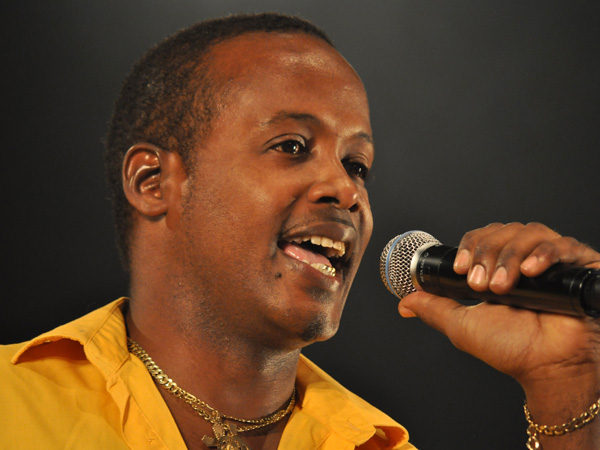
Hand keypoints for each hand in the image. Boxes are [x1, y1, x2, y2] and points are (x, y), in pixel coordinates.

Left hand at [398, 223, 599, 447]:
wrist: (546, 368)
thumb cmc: (511, 348)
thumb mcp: (461, 324)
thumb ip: (434, 308)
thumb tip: (405, 302)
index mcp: (499, 268)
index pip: (483, 237)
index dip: (470, 246)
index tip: (462, 269)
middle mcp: (525, 260)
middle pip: (503, 231)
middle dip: (487, 253)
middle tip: (482, 284)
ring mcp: (552, 262)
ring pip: (528, 233)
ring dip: (510, 256)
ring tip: (504, 286)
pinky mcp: (578, 266)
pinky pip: (562, 244)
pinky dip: (543, 253)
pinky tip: (531, 271)